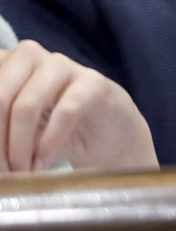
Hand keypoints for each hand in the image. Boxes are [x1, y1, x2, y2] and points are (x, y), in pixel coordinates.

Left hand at [0, 40, 157, 173]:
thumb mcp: (12, 135)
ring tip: (24, 172)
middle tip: (4, 173)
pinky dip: (50, 143)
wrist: (110, 139)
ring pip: (26, 106)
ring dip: (20, 148)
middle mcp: (28, 56)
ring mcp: (62, 65)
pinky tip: (45, 161)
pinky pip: (65, 112)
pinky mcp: (93, 82)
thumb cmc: (51, 135)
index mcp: (3, 64)